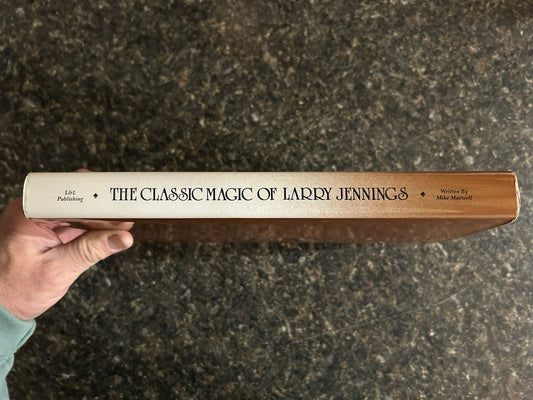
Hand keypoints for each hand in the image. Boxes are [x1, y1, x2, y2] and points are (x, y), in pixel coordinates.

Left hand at [0, 198, 133, 320]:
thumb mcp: (57, 271)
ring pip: (76, 209)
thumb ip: (90, 251)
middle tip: (127, 211)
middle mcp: (32, 210)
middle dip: (102, 206)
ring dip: (98, 217)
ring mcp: (39, 219)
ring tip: (123, 221)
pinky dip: (90, 226)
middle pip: (75, 199)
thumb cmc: (15, 292)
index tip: (119, 202)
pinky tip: (108, 230)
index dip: (97, 198)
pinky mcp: (45, 229)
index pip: (69, 195)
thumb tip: (121, 238)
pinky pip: (73, 220)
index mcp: (29, 214)